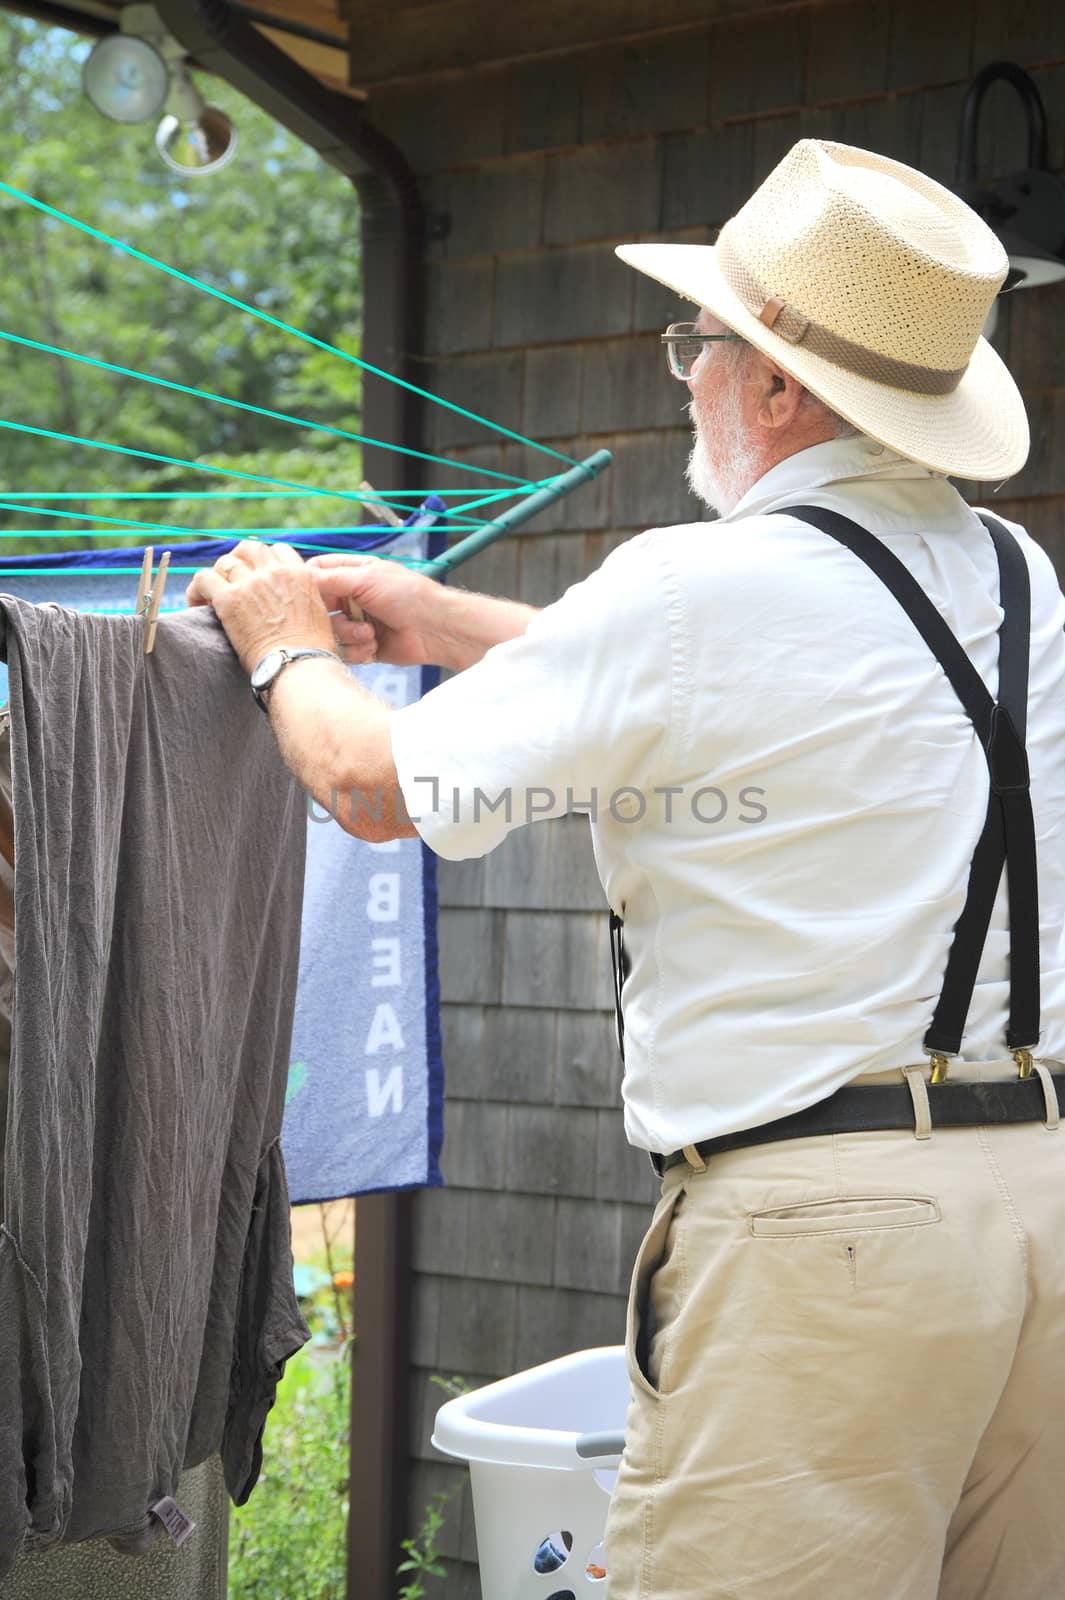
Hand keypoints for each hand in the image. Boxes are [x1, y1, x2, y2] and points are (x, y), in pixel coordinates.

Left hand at [185, 541, 336, 672]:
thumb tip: (290, 605)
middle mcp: (274, 572)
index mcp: (300, 574)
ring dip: (218, 576)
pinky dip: (197, 590)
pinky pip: (203, 579)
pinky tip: (198, 604)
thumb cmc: (311, 653)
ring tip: (212, 596)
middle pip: (249, 548)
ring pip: (224, 562)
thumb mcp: (317, 614)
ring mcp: (251, 582)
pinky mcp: (229, 598)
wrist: (299, 665)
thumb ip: (302, 599)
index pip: (277, 551)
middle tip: (232, 580)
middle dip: (238, 560)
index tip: (257, 575)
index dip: (263, 561)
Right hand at [307, 553, 444, 665]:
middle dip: (330, 616)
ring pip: (331, 632)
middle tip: (345, 618)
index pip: (317, 573)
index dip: (308, 585)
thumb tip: (300, 576)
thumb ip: (330, 578)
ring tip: (369, 633)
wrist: (435, 629)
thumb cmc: (407, 596)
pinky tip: (374, 646)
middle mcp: (353, 597)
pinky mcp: (363, 646)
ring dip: (348, 634)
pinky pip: (344, 651)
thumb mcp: (366, 579)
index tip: (305, 596)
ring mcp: (357, 622)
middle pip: (319, 607)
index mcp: (354, 573)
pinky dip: (357, 650)